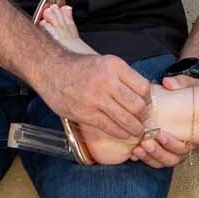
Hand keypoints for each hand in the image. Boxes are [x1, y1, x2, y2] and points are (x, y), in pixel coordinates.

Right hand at [35, 49, 151, 140]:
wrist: (51, 70)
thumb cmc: (80, 68)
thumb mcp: (105, 63)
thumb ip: (122, 77)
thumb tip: (143, 97)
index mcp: (114, 66)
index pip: (143, 87)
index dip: (148, 100)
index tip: (146, 105)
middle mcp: (106, 81)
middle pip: (137, 105)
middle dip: (143, 116)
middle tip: (142, 120)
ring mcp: (95, 98)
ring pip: (126, 119)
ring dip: (135, 128)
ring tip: (136, 131)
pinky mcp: (85, 113)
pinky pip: (110, 127)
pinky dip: (120, 133)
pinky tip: (123, 134)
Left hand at [129, 72, 198, 169]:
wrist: (184, 99)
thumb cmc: (189, 93)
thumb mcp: (191, 85)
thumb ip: (181, 83)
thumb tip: (168, 83)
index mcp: (192, 135)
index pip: (184, 148)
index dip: (172, 144)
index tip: (160, 133)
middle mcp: (182, 146)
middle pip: (171, 159)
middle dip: (158, 152)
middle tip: (146, 142)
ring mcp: (170, 150)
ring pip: (160, 162)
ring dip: (149, 157)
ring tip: (137, 149)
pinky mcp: (159, 150)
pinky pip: (151, 160)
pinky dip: (143, 158)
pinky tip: (133, 152)